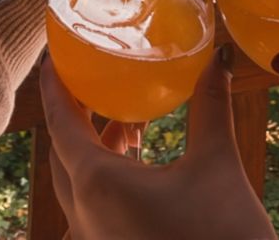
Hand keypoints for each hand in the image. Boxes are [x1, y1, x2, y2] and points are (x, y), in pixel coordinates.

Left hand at [40, 52, 276, 239]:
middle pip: (63, 153)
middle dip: (77, 115)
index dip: (56, 88)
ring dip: (95, 148)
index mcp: (99, 186)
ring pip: (78, 184)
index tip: (54, 58)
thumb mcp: (217, 164)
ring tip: (128, 121)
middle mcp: (84, 218)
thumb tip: (219, 56)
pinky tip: (137, 164)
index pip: (60, 124)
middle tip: (95, 82)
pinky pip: (91, 211)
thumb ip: (211, 105)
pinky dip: (105, 179)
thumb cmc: (225, 237)